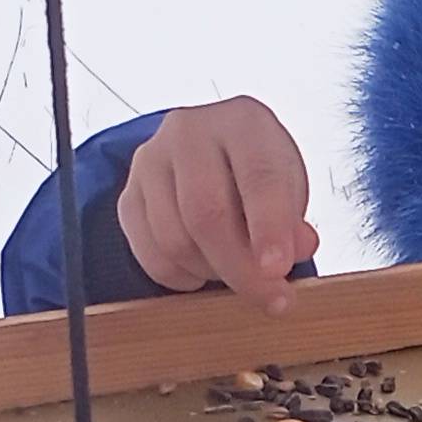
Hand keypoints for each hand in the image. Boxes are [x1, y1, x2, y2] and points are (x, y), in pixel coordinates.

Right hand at [117, 97, 318, 305]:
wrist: (213, 155)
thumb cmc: (257, 172)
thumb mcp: (289, 187)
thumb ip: (292, 223)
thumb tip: (293, 253)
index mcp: (242, 122)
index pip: (257, 177)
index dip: (269, 228)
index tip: (278, 270)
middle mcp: (189, 131)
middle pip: (207, 213)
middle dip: (239, 267)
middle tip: (269, 299)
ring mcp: (151, 162)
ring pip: (175, 239)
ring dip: (211, 272)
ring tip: (236, 272)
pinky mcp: (129, 194)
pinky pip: (149, 253)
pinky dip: (179, 276)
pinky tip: (202, 271)